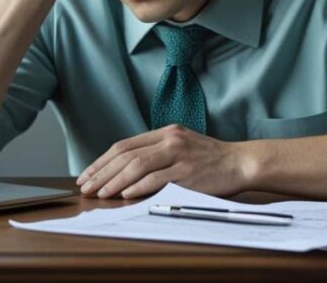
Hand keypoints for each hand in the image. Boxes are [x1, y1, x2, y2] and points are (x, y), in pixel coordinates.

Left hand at [75, 124, 250, 198]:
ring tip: (100, 193)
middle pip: (126, 154)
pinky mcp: (188, 172)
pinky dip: (137, 186)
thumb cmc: (210, 160)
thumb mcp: (182, 147)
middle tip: (86, 187)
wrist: (241, 162)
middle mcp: (170, 140)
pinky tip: (124, 194)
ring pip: (137, 165)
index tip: (88, 175)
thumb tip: (125, 172)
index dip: (102, 161)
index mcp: (166, 132)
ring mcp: (179, 155)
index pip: (124, 145)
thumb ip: (157, 153)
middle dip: (102, 172)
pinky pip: (157, 178)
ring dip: (114, 181)